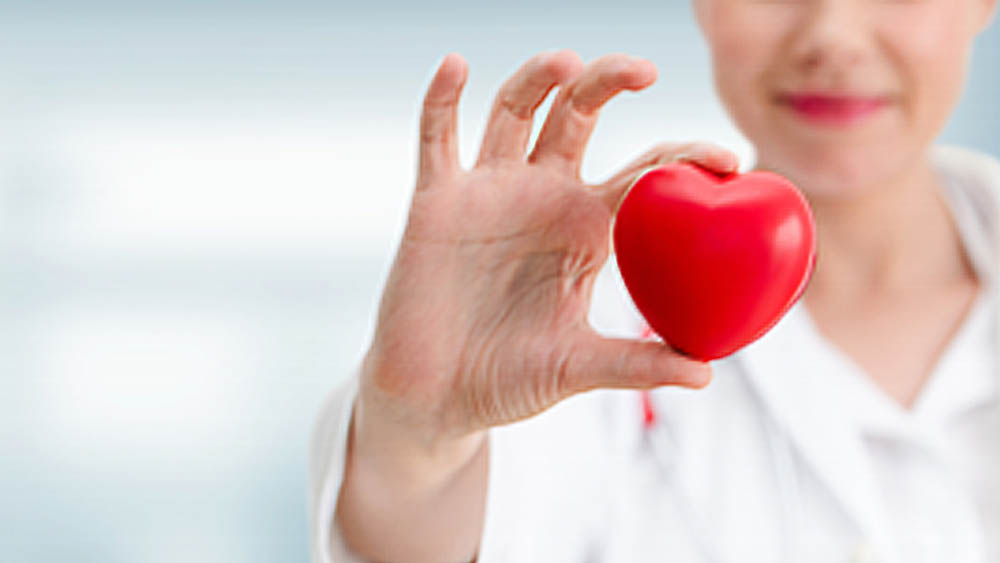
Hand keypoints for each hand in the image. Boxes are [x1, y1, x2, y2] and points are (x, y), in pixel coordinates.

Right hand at [359, 50, 738, 455]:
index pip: (644, 173)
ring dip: (537, 78)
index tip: (729, 160)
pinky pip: (437, 138)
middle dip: (609, 81)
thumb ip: (635, 363)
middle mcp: (543, 196)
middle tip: (645, 71)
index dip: (685, 156)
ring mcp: (489, 192)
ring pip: (514, 110)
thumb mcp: (577, 366)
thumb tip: (706, 376)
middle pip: (579, 112)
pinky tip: (455, 66)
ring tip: (565, 63)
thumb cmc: (509, 381)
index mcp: (588, 229)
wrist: (437, 397)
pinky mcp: (437, 200)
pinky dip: (441, 99)